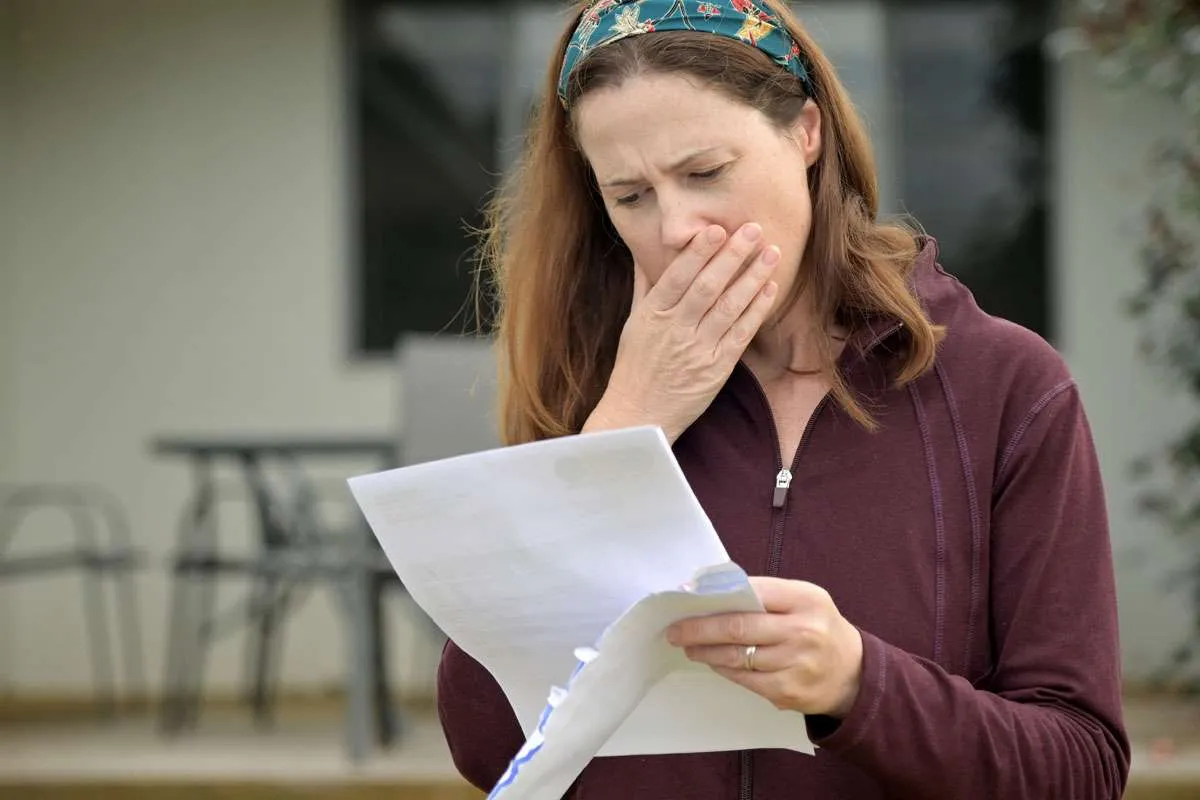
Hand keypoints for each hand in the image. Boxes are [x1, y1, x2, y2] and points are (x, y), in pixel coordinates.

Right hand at [584, 222, 780, 441]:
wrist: (639, 415)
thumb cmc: (634, 367)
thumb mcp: (632, 324)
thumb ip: (644, 287)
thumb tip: (646, 254)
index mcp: (652, 315)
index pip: (677, 276)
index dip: (698, 252)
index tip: (716, 229)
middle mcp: (675, 330)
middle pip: (707, 287)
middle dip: (732, 255)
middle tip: (753, 229)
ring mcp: (697, 350)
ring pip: (729, 307)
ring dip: (752, 277)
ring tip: (772, 252)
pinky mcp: (716, 369)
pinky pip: (740, 334)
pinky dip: (756, 310)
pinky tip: (770, 289)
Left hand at [665, 577, 863, 717]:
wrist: (853, 674)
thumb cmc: (819, 628)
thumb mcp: (804, 600)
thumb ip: (767, 595)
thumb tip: (713, 592)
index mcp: (805, 600)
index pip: (752, 592)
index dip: (715, 595)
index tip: (688, 597)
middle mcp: (802, 631)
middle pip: (738, 628)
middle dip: (699, 629)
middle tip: (675, 630)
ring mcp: (795, 665)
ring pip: (737, 657)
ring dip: (706, 651)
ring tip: (688, 646)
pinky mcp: (787, 692)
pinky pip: (744, 679)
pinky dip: (724, 669)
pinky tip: (713, 661)